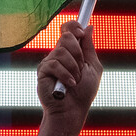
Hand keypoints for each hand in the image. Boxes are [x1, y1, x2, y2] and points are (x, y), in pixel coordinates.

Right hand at [34, 21, 102, 135]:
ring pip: (62, 51)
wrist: (73, 109)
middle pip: (66, 37)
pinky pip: (54, 64)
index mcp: (71, 51)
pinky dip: (65, 75)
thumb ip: (89, 47)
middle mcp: (59, 54)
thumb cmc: (84, 92)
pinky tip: (68, 84)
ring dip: (74, 68)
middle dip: (78, 52)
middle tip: (80, 67)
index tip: (81, 33)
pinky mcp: (42, 70)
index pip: (68, 29)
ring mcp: (50, 61)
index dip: (73, 26)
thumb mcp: (93, 67)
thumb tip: (89, 27)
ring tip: (74, 81)